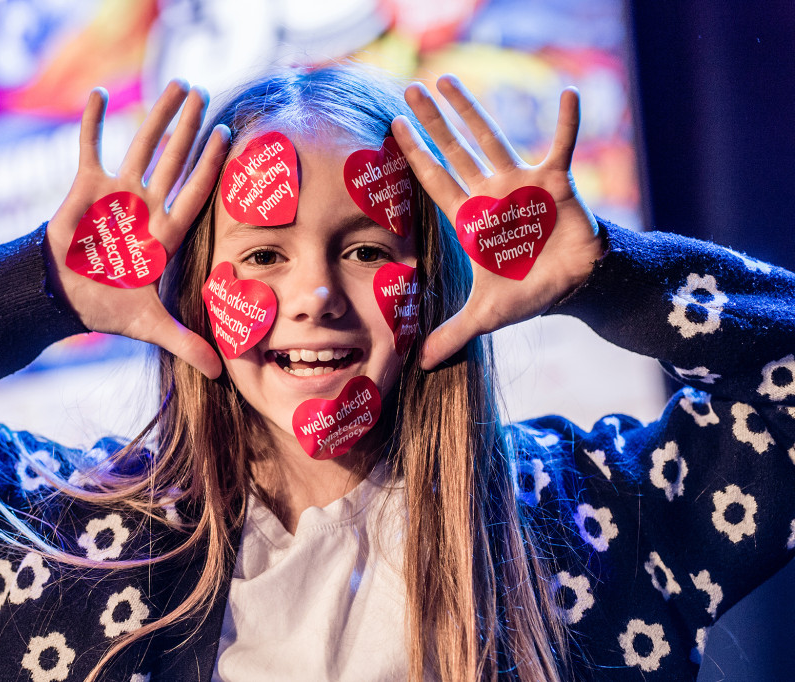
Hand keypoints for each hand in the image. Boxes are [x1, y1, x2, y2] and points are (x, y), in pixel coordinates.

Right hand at [45, 81, 229, 378]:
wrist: (61, 298)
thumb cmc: (106, 307)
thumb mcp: (150, 326)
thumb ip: (186, 343)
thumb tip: (221, 373)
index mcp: (164, 234)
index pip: (193, 193)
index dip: (210, 166)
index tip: (230, 135)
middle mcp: (145, 206)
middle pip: (172, 160)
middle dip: (188, 128)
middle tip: (206, 92)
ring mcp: (116, 193)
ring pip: (140, 145)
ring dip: (157, 116)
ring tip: (177, 84)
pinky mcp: (84, 188)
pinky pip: (89, 147)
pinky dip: (92, 122)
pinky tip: (100, 93)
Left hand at [392, 76, 603, 369]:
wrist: (574, 284)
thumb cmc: (528, 291)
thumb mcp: (487, 315)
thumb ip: (454, 333)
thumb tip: (422, 365)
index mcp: (470, 219)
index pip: (435, 180)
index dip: (415, 155)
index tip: (393, 127)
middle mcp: (489, 194)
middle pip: (455, 150)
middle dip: (434, 121)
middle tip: (410, 88)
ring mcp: (521, 183)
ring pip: (492, 138)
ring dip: (472, 110)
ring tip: (450, 79)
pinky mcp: (557, 182)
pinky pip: (563, 146)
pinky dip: (568, 123)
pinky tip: (570, 94)